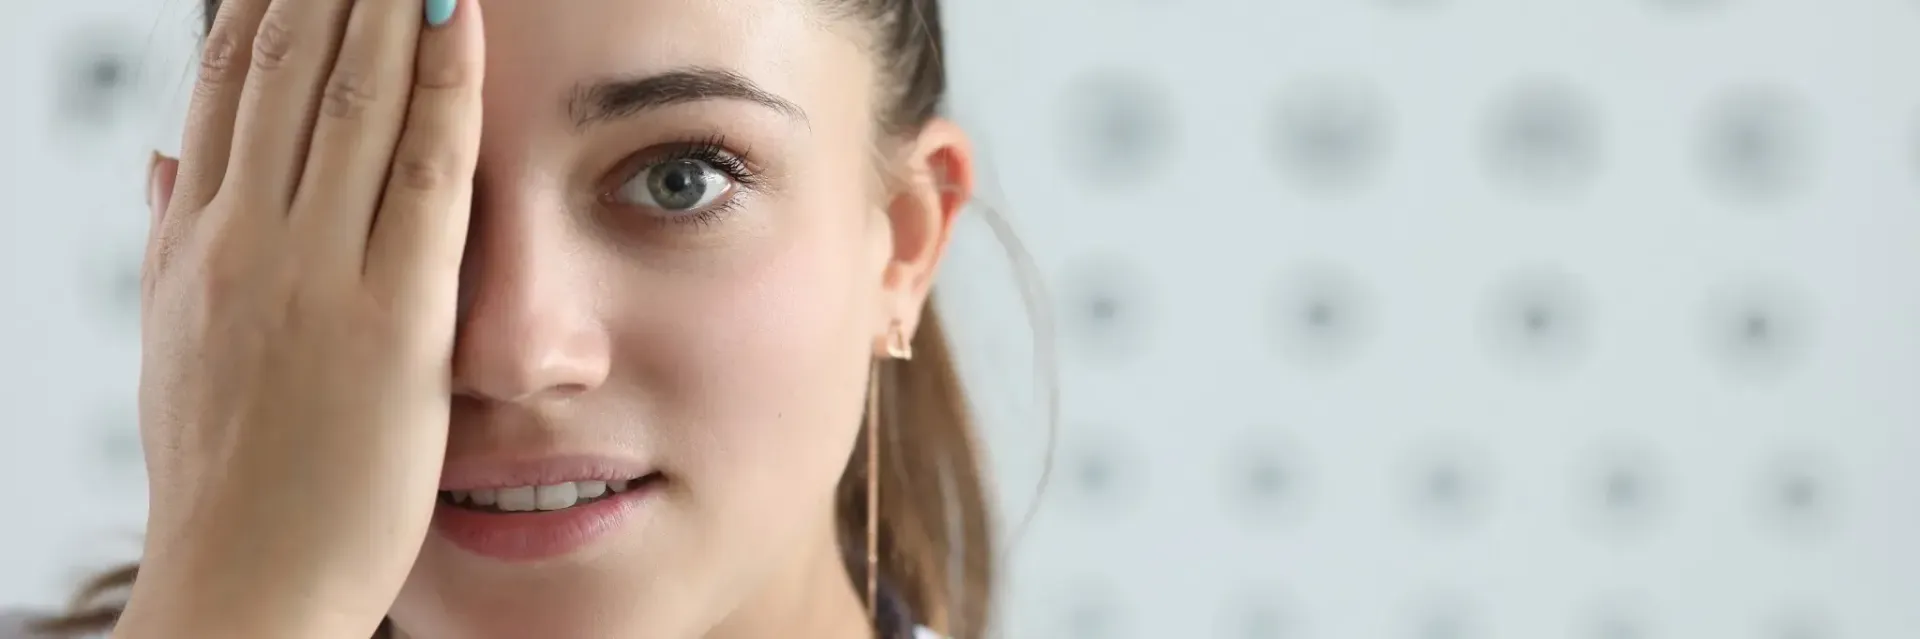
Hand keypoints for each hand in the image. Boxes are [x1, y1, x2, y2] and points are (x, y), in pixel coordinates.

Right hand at [119, 0, 482, 635]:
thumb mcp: (178, 345)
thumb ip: (174, 240)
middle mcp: (243, 243)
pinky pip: (423, 179)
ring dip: (390, 9)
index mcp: (193, 242)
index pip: (230, 84)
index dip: (269, 2)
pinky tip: (462, 26)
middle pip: (288, 71)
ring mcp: (312, 278)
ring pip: (352, 104)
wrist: (242, 584)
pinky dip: (444, 91)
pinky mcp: (389, 321)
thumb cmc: (223, 478)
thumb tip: (164, 158)